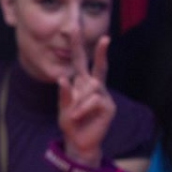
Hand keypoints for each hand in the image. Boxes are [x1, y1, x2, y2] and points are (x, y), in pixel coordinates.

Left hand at [57, 36, 115, 164]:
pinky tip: (79, 116)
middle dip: (101, 52)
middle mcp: (95, 86)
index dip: (78, 46)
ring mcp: (103, 96)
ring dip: (78, 102)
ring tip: (74, 114)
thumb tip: (63, 78)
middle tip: (105, 38)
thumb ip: (64, 94)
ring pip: (91, 88)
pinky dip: (83, 108)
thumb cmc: (71, 123)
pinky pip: (93, 100)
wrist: (79, 142)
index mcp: (82, 83)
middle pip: (99, 66)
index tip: (76, 29)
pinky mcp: (108, 107)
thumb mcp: (63, 107)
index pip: (80, 62)